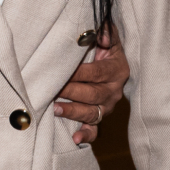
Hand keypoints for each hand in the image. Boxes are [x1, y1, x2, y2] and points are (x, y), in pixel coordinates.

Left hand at [53, 27, 128, 145]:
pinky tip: (74, 138)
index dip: (80, 73)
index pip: (97, 73)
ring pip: (91, 113)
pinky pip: (94, 130)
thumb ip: (106, 31)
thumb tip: (102, 34)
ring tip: (55, 109)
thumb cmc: (104, 48)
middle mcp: (114, 91)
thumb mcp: (108, 38)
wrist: (111, 63)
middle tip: (52, 89)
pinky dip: (85, 135)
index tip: (62, 71)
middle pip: (93, 95)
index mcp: (117, 70)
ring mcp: (107, 107)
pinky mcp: (100, 118)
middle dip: (71, 92)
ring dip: (73, 112)